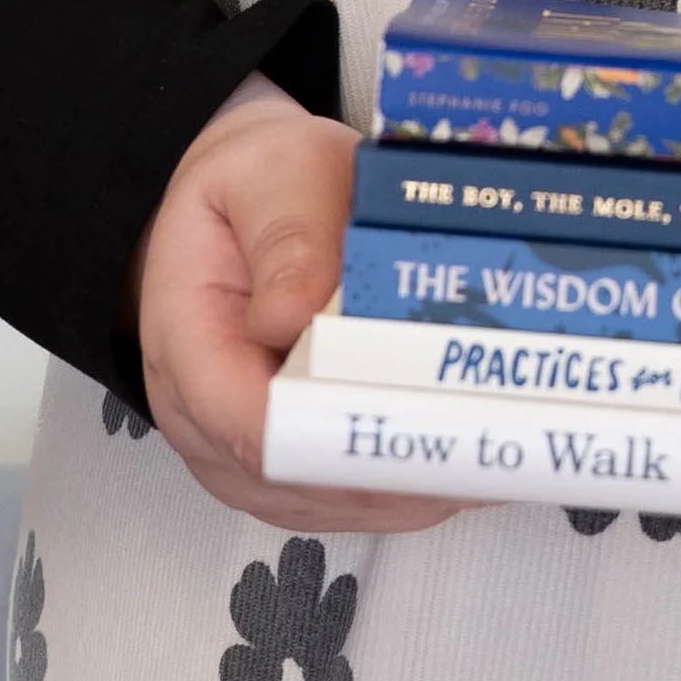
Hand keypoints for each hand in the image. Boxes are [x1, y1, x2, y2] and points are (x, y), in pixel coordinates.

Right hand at [129, 74, 473, 534]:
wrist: (246, 205)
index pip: (247, 422)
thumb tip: (291, 316)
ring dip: (413, 481)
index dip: (334, 435)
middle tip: (488, 435)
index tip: (419, 424)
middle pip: (300, 480)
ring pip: (334, 503)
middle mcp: (203, 420)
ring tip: (496, 442)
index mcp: (184, 341)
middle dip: (394, 463)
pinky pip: (350, 501)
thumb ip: (287, 238)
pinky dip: (411, 483)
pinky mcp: (289, 470)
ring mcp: (244, 457)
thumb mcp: (271, 176)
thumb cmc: (259, 188)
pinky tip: (470, 452)